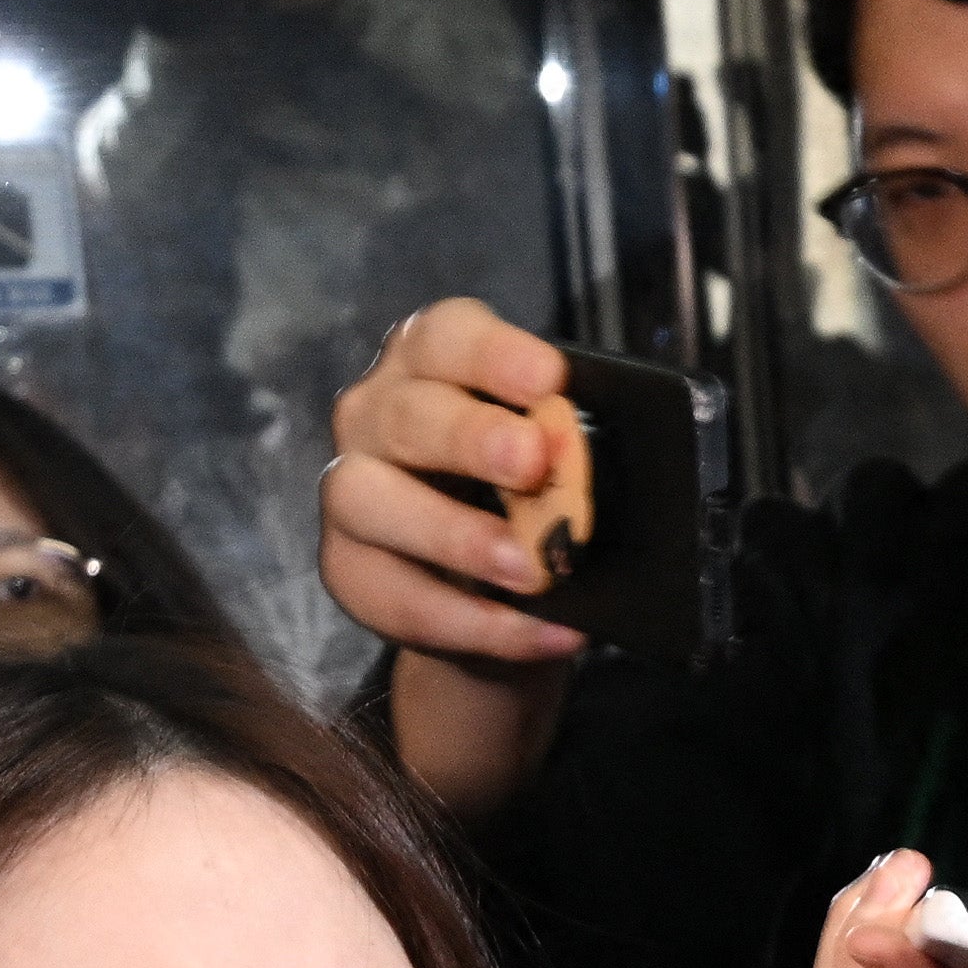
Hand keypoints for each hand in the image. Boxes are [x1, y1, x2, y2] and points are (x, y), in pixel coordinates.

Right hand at [317, 296, 584, 812]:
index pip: (447, 336)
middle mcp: (378, 415)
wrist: (500, 593)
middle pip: (407, 413)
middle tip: (532, 462)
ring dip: (453, 533)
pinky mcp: (348, 568)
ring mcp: (352, 490)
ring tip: (527, 567)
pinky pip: (396, 594)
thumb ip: (576, 447)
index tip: (549, 378)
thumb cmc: (532, 495)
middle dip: (470, 436)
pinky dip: (473, 621)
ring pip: (367, 497)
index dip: (493, 353)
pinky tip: (539, 632)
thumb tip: (618, 455)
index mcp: (435, 365)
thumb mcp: (562, 460)